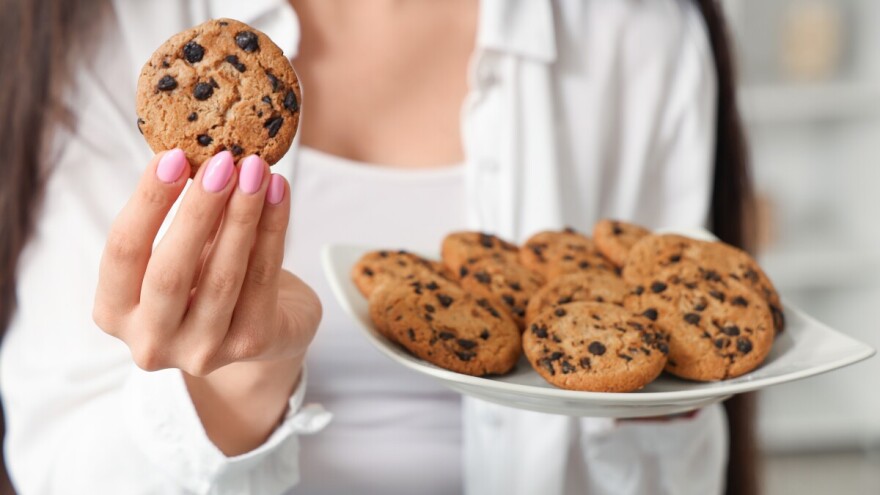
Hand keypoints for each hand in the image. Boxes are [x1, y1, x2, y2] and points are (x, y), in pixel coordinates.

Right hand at [93, 149, 320, 376]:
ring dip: (242, 215)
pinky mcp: (250, 344)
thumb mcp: (184, 252)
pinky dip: (273, 229)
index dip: (147, 202)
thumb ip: (182, 218)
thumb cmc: (211, 280)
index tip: (174, 156)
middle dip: (198, 210)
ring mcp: (202, 351)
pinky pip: (262, 278)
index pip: (122, 252)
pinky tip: (279, 192)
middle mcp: (151, 341)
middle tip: (222, 161)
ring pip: (222, 277)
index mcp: (116, 312)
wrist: (268, 327)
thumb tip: (198, 155)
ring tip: (256, 169)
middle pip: (169, 272)